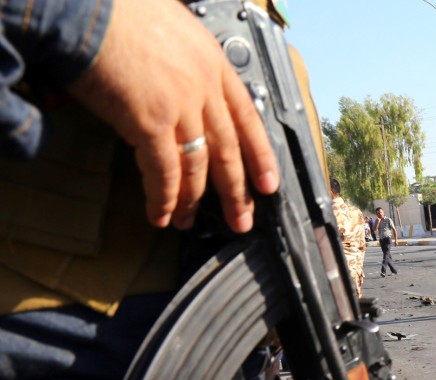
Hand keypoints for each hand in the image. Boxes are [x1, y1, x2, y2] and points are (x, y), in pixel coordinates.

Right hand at [68, 0, 278, 232]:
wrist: (86, 6)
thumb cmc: (117, 11)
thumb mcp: (173, 30)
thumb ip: (185, 64)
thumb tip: (177, 86)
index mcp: (214, 64)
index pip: (248, 118)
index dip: (260, 156)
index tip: (268, 184)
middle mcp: (205, 88)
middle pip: (228, 151)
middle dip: (236, 192)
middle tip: (241, 220)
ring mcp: (181, 107)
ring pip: (196, 166)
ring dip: (191, 200)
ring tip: (187, 222)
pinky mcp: (151, 122)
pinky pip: (164, 171)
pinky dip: (163, 198)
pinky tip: (161, 215)